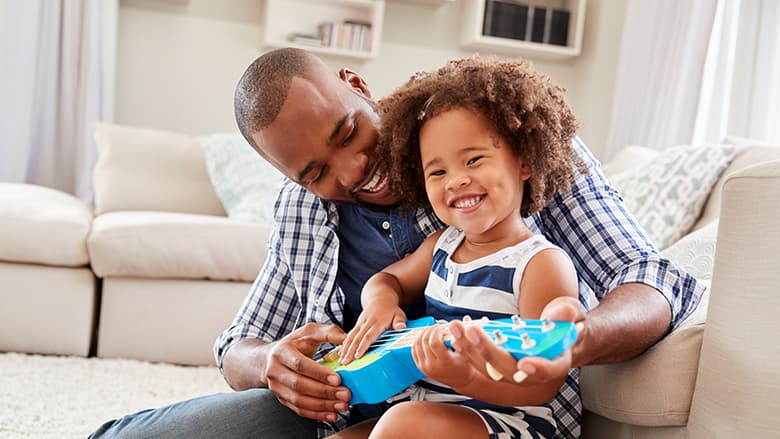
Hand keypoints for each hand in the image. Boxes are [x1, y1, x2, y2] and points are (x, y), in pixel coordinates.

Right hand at [264, 323, 350, 421]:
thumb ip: (329, 332)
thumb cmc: (294, 344)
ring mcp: (277, 387)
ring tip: (342, 406)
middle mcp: (275, 371)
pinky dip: (316, 414)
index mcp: (282, 352)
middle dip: (324, 392)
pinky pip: (299, 410)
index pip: (300, 364)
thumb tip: (348, 339)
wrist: (269, 359)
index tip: (338, 379)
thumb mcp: (309, 332)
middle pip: (300, 385)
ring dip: (323, 406)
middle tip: (345, 394)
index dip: (319, 373)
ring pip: (299, 401)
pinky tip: (332, 414)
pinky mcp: (282, 399)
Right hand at [339, 303, 406, 364]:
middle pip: (357, 338)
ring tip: (341, 361)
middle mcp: (366, 323)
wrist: (380, 297)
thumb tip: (401, 327)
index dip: (363, 346)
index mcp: (377, 322)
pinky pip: (349, 335)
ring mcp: (360, 323)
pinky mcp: (357, 324)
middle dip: (350, 351)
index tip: (357, 356)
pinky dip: (344, 344)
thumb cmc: (391, 309)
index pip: (368, 336)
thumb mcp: (399, 313)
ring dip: (345, 349)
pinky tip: (341, 353)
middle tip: (345, 362)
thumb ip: (400, 321)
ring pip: (351, 337)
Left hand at [412, 325, 475, 388]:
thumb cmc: (464, 366)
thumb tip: (465, 319)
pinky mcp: (421, 367)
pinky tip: (424, 337)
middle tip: (436, 327)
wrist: (460, 380)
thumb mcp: (467, 351)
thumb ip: (464, 335)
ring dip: (423, 334)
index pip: (434, 343)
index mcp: (444, 362)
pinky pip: (414, 351)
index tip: (441, 328)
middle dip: (430, 331)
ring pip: (417, 345)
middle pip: (425, 342)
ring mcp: (425, 367)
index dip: (436, 332)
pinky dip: (417, 342)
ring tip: (431, 331)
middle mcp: (433, 366)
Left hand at [449, 297, 586, 384]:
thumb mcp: (572, 314)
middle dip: (488, 351)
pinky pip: (480, 361)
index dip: (539, 368)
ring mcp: (513, 370)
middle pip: (509, 369)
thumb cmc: (567, 325)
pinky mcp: (499, 363)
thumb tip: (560, 314)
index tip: (526, 363)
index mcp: (557, 361)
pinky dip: (467, 348)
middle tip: (472, 331)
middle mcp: (533, 372)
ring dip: (470, 349)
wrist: (559, 335)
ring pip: (489, 367)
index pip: (550, 370)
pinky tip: (456, 333)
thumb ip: (566, 314)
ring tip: (456, 328)